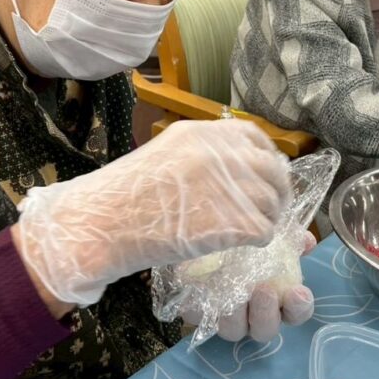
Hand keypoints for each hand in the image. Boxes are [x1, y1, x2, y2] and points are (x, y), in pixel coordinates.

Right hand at [14, 120, 290, 305]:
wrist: (103, 223)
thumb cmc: (124, 194)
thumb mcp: (163, 154)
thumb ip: (200, 155)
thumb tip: (234, 168)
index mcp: (204, 133)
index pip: (256, 138)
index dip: (266, 158)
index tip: (264, 175)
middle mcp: (221, 154)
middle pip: (271, 170)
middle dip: (275, 191)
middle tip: (269, 209)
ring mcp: (229, 187)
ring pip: (271, 202)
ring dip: (267, 218)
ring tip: (249, 230)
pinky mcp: (233, 222)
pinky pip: (263, 231)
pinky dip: (257, 240)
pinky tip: (242, 245)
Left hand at [183, 230, 316, 342]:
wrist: (201, 235)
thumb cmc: (243, 239)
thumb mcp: (268, 232)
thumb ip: (289, 237)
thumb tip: (306, 241)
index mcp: (276, 298)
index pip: (296, 313)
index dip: (300, 307)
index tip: (299, 292)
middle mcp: (252, 314)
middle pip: (265, 330)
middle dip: (266, 313)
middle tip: (265, 290)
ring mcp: (225, 318)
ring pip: (234, 330)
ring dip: (236, 314)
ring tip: (234, 289)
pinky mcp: (196, 312)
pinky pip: (201, 318)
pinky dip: (206, 305)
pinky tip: (207, 287)